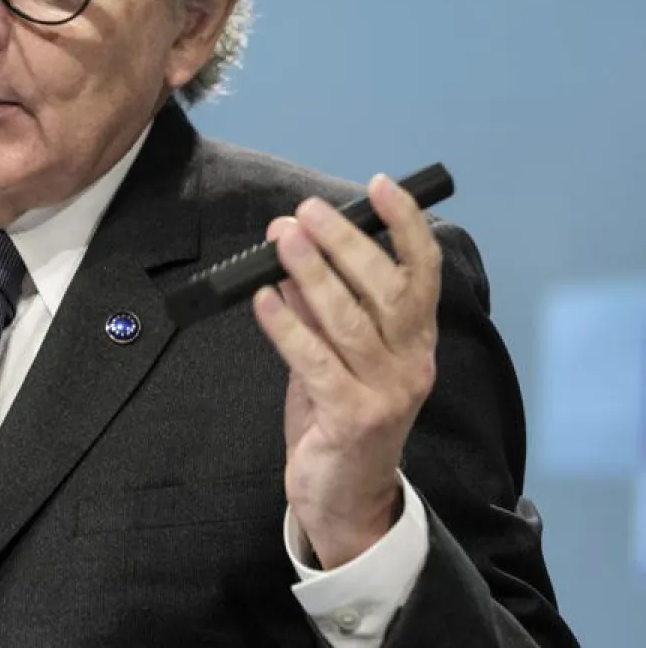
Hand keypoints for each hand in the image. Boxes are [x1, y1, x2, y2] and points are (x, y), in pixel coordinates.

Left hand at [252, 174, 440, 568]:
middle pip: (386, 290)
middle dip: (344, 244)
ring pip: (350, 322)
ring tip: (282, 239)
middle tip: (305, 212)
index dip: (406, 226)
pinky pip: (315, 363)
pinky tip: (262, 299)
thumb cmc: (340, 416)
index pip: (422, 272)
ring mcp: (386, 392)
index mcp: (416, 339)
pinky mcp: (352, 418)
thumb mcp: (337, 355)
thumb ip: (321, 309)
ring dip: (312, 274)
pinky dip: (287, 326)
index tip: (382, 186)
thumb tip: (292, 254)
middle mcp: (411, 362)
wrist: (347, 498)